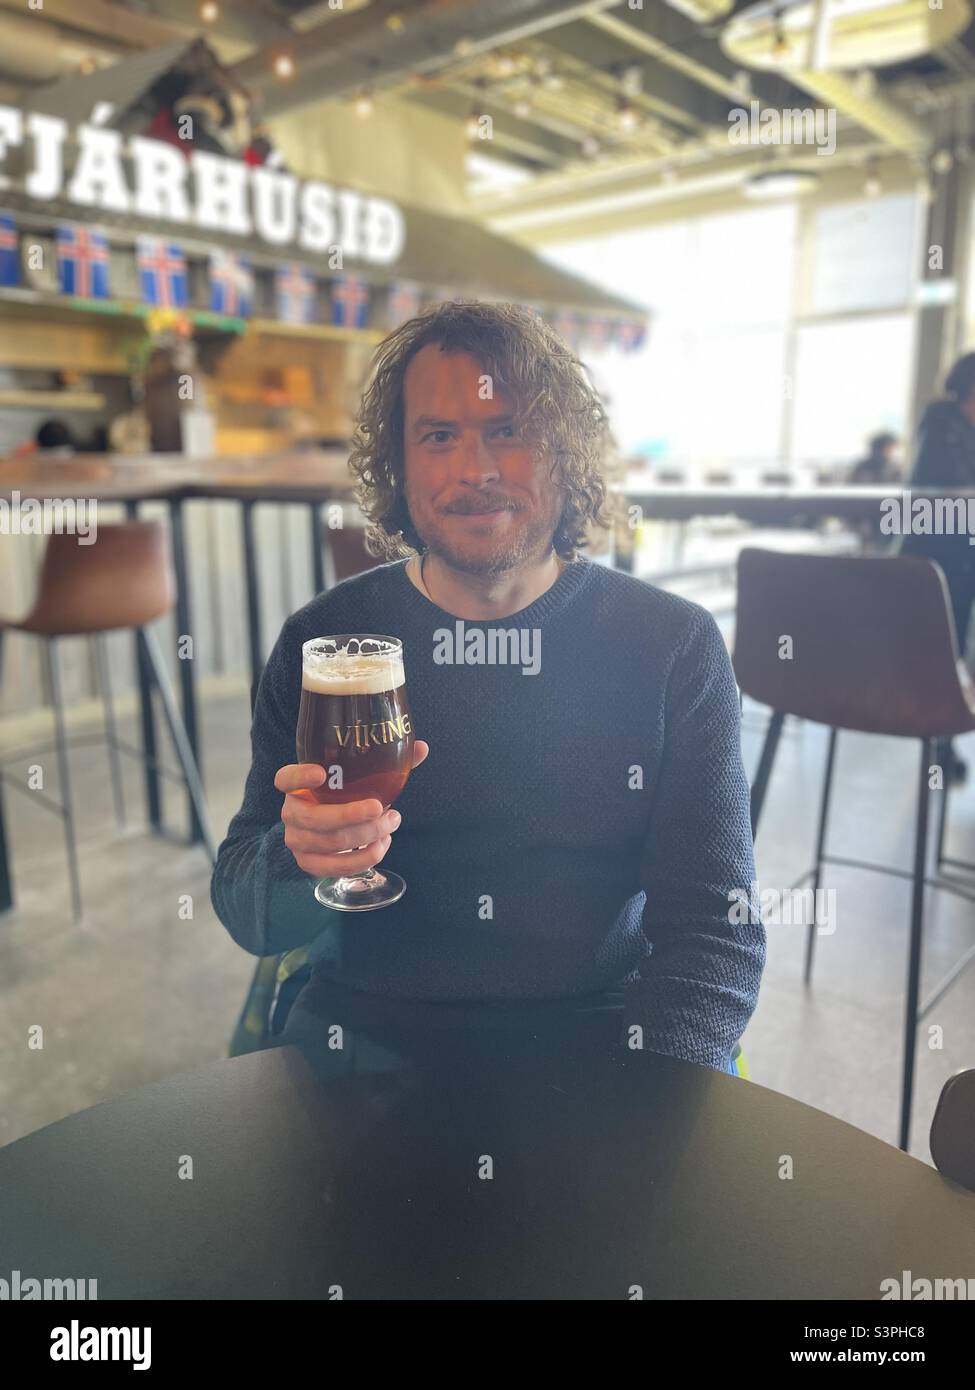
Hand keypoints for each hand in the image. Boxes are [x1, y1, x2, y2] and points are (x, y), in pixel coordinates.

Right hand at [275, 741, 428, 878]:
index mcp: (297, 785)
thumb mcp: (362, 778)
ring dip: (366, 836)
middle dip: (351, 815)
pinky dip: (361, 859)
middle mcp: (291, 812)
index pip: (285, 779)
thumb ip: (388, 762)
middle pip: (314, 817)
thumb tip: (422, 748)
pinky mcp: (308, 863)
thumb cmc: (349, 796)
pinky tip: (380, 846)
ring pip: (330, 842)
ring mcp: (297, 840)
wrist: (339, 827)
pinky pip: (333, 867)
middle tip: (381, 808)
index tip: (322, 772)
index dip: (299, 777)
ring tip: (390, 825)